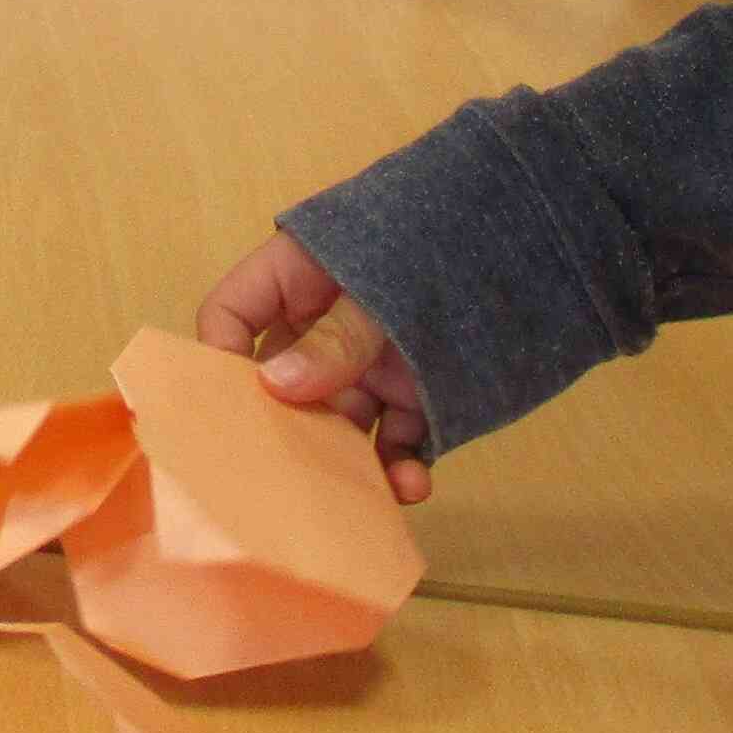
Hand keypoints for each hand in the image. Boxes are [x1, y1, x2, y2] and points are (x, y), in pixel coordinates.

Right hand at [198, 230, 431, 503]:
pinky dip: (402, 467)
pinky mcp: (413, 394)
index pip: (231, 317)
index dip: (218, 358)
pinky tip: (413, 484)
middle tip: (287, 474)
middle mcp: (320, 330)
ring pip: (340, 425)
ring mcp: (367, 366)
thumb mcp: (377, 283)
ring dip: (351, 464)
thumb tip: (276, 386)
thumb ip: (335, 336)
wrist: (514, 239)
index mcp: (292, 283)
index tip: (221, 407)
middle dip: (288, 432)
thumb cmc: (433, 239)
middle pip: (283, 387)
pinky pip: (396, 440)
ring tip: (368, 493)